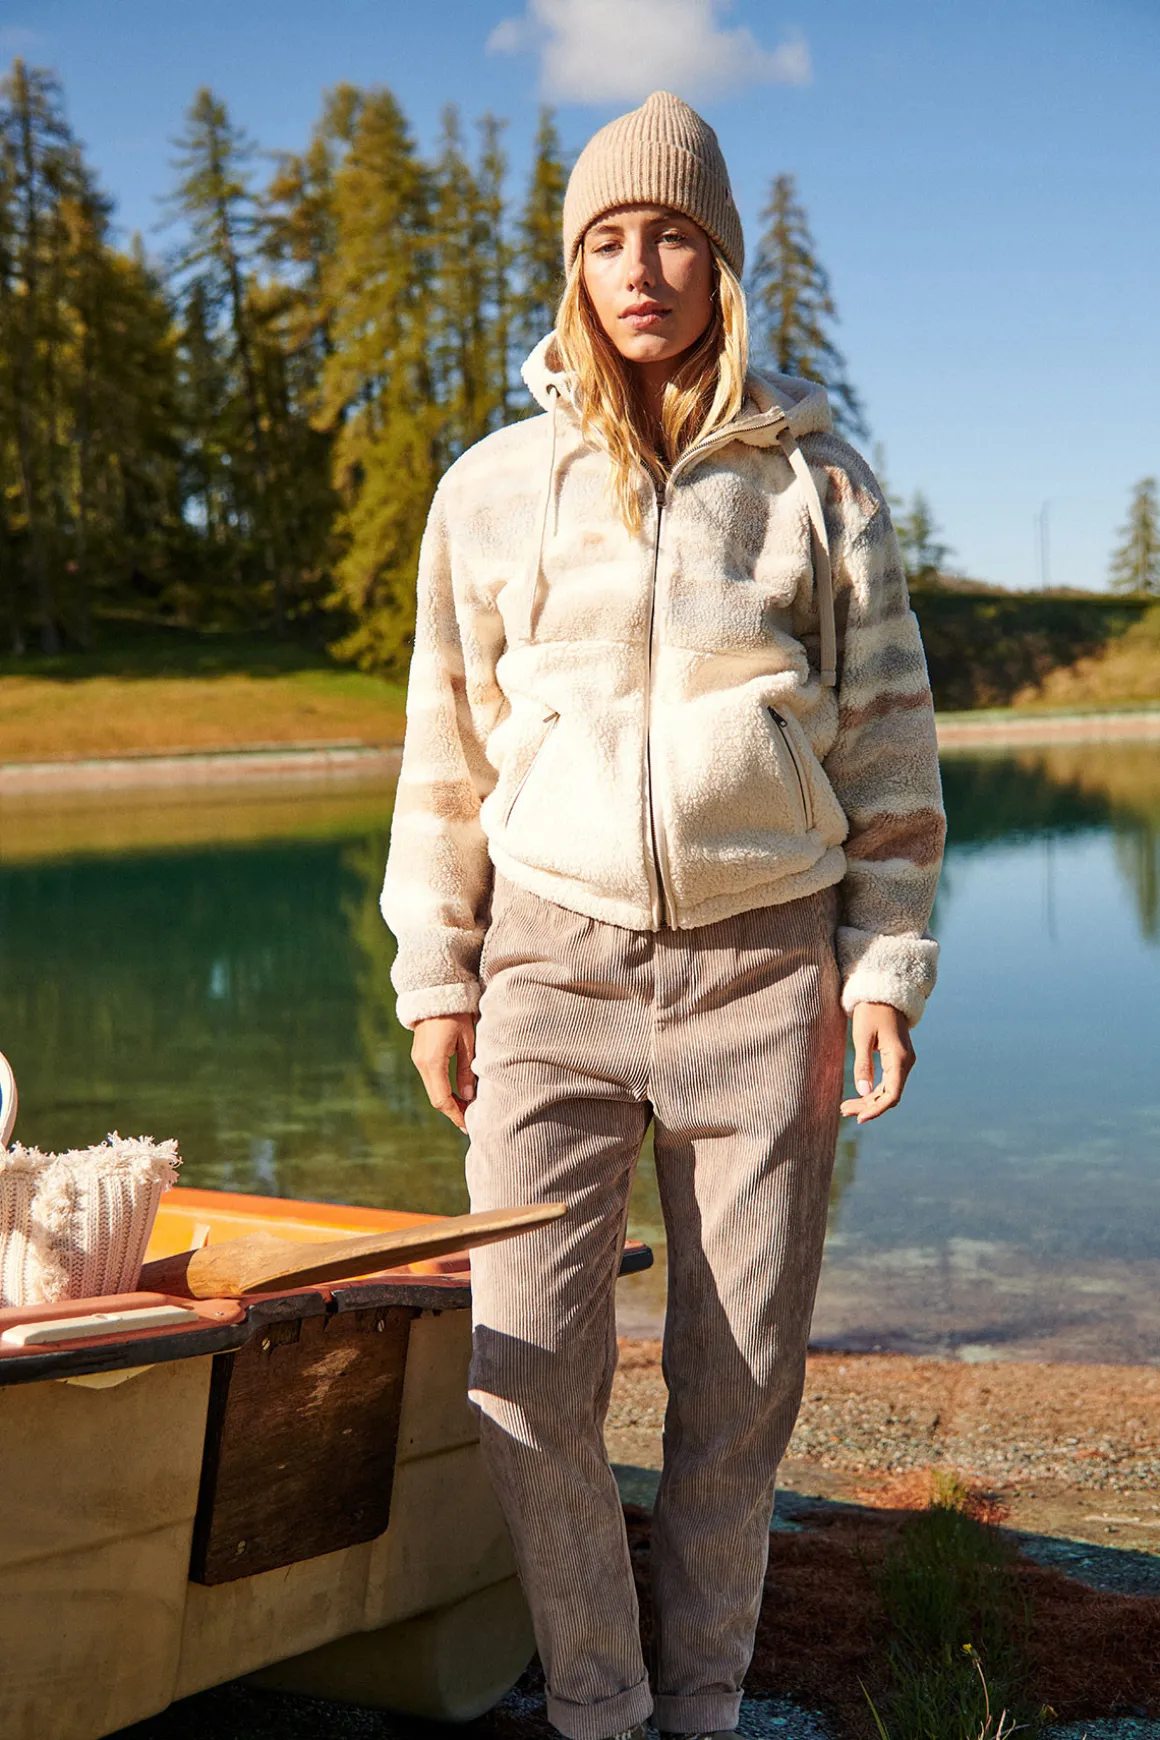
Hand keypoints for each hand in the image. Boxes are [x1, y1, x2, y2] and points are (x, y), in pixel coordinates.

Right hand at [411, 1013, 477, 1131]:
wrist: (435, 992)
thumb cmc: (456, 1014)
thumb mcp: (467, 1041)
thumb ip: (466, 1070)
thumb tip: (468, 1097)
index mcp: (433, 1062)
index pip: (443, 1099)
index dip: (456, 1114)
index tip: (468, 1125)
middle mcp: (421, 1063)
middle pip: (436, 1098)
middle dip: (453, 1111)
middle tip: (471, 1120)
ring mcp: (419, 1059)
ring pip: (433, 1089)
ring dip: (449, 1101)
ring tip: (467, 1108)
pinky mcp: (420, 1055)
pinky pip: (431, 1079)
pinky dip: (443, 1090)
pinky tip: (457, 1093)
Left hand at [840, 1002, 914, 1122]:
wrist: (884, 993)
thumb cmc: (871, 1011)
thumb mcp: (862, 1037)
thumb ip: (863, 1064)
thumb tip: (863, 1092)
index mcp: (900, 1058)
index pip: (891, 1094)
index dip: (876, 1110)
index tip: (859, 1119)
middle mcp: (906, 1063)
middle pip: (889, 1096)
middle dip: (868, 1107)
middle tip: (843, 1111)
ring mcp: (904, 1062)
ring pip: (888, 1090)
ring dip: (869, 1101)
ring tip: (845, 1107)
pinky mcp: (898, 1060)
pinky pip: (887, 1082)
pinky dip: (873, 1090)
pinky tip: (857, 1096)